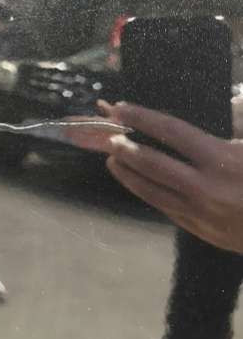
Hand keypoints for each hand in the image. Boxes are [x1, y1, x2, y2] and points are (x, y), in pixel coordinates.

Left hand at [65, 102, 242, 253]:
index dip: (143, 118)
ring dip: (128, 174)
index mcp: (224, 159)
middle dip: (126, 147)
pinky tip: (137, 183)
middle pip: (153, 163)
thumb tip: (221, 105)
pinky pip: (166, 209)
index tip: (122, 108)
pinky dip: (147, 193)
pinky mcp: (201, 232)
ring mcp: (202, 214)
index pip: (172, 131)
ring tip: (111, 159)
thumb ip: (237, 119)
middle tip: (109, 135)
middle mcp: (207, 188)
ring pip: (152, 191)